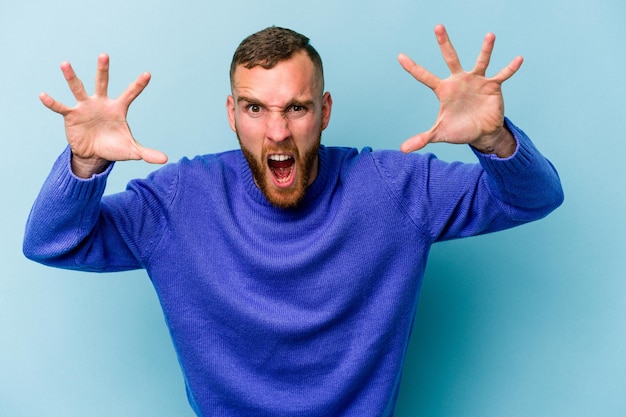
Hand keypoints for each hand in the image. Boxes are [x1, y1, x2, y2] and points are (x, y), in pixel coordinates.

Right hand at [40, 54, 167, 177]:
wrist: (94, 155)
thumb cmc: (114, 147)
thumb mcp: (132, 151)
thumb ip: (148, 153)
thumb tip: (166, 160)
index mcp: (118, 108)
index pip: (130, 94)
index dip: (138, 85)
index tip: (148, 75)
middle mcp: (101, 103)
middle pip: (102, 82)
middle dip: (103, 69)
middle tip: (104, 55)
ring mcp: (85, 107)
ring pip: (78, 88)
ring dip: (71, 77)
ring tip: (65, 64)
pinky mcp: (71, 115)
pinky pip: (61, 107)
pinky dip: (52, 102)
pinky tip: (43, 95)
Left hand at [398, 24, 522, 156]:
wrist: (481, 133)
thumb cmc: (459, 129)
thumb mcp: (439, 134)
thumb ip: (422, 138)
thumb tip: (403, 150)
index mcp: (444, 90)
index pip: (425, 77)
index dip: (412, 68)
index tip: (400, 57)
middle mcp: (459, 80)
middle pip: (450, 58)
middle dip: (444, 43)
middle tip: (437, 26)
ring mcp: (476, 81)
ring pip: (480, 61)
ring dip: (485, 49)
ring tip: (490, 35)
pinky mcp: (492, 86)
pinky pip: (502, 75)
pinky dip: (510, 68)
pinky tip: (518, 59)